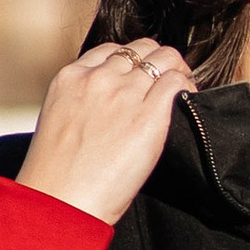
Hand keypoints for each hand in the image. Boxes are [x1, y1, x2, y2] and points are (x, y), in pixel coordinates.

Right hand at [18, 37, 196, 225]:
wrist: (61, 200)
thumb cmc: (58, 175)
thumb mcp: (61, 122)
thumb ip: (83, 104)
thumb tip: (107, 110)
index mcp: (70, 78)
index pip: (112, 50)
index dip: (133, 59)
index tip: (144, 74)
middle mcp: (98, 78)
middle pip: (141, 50)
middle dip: (158, 61)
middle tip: (170, 79)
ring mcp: (124, 94)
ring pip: (164, 59)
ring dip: (178, 70)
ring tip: (185, 86)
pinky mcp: (149, 115)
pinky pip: (177, 82)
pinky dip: (187, 86)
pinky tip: (190, 97)